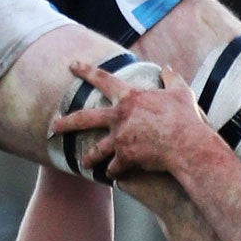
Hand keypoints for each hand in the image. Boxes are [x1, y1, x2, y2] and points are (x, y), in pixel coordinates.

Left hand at [49, 61, 211, 180]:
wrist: (187, 145)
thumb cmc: (185, 118)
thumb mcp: (180, 92)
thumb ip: (171, 78)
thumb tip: (167, 67)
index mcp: (129, 97)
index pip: (103, 79)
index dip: (86, 70)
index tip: (72, 65)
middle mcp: (119, 116)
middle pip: (85, 118)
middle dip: (67, 122)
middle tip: (53, 126)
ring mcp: (119, 138)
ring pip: (96, 150)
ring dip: (89, 157)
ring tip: (83, 163)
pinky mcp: (124, 157)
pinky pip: (114, 167)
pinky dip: (114, 171)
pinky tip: (112, 175)